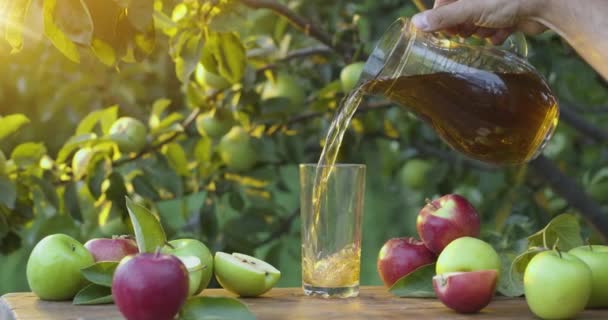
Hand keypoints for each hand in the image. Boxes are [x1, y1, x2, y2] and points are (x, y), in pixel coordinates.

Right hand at [412, 0, 547, 43]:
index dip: (443, 18)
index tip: (445, 30)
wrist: (548, 4)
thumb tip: (416, 23)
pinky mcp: (508, 14)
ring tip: (491, 28)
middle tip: (469, 30)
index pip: (444, 3)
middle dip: (465, 25)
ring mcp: (494, 4)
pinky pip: (494, 28)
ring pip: (476, 23)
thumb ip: (444, 18)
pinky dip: (497, 33)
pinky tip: (504, 31)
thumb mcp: (470, 8)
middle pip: (460, 14)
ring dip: (481, 30)